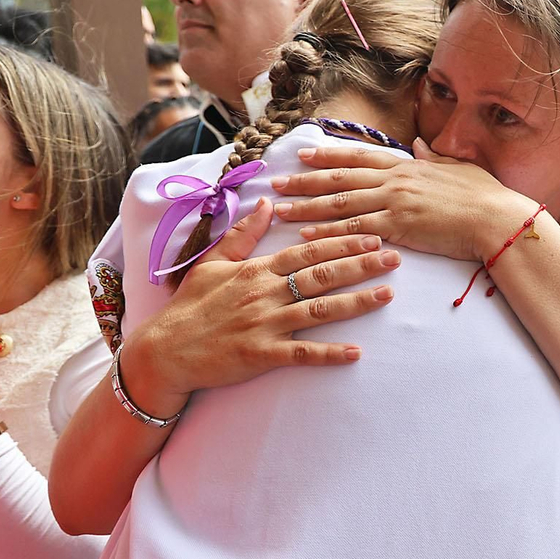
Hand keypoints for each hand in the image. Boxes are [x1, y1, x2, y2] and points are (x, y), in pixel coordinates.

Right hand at [120, 198, 398, 418]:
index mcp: (257, 270)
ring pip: (319, 311)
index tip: (373, 235)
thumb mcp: (212, 262)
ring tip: (388, 295)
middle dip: (361, 265)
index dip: (342, 242)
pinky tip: (357, 352)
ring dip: (356, 303)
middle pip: (321, 275)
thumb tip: (267, 204)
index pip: (308, 250)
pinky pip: (302, 354)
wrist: (164, 352)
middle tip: (395, 257)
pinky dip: (329, 354)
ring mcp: (265, 325)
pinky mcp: (261, 354)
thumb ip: (243, 234)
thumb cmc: (190, 306)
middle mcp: (265, 294)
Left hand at [271, 142, 527, 261]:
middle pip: (340, 179)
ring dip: (306, 207)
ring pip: (340, 203)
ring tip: (280, 211)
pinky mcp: (399, 227)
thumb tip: (421, 145)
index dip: (328, 155)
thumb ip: (434, 158)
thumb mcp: (458, 168)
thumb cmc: (484, 195)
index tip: (303, 154)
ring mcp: (395, 203)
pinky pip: (355, 228)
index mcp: (408, 165)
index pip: (359, 157)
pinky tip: (307, 234)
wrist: (497, 218)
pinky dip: (328, 231)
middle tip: (275, 183)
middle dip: (304, 180)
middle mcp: (395, 180)